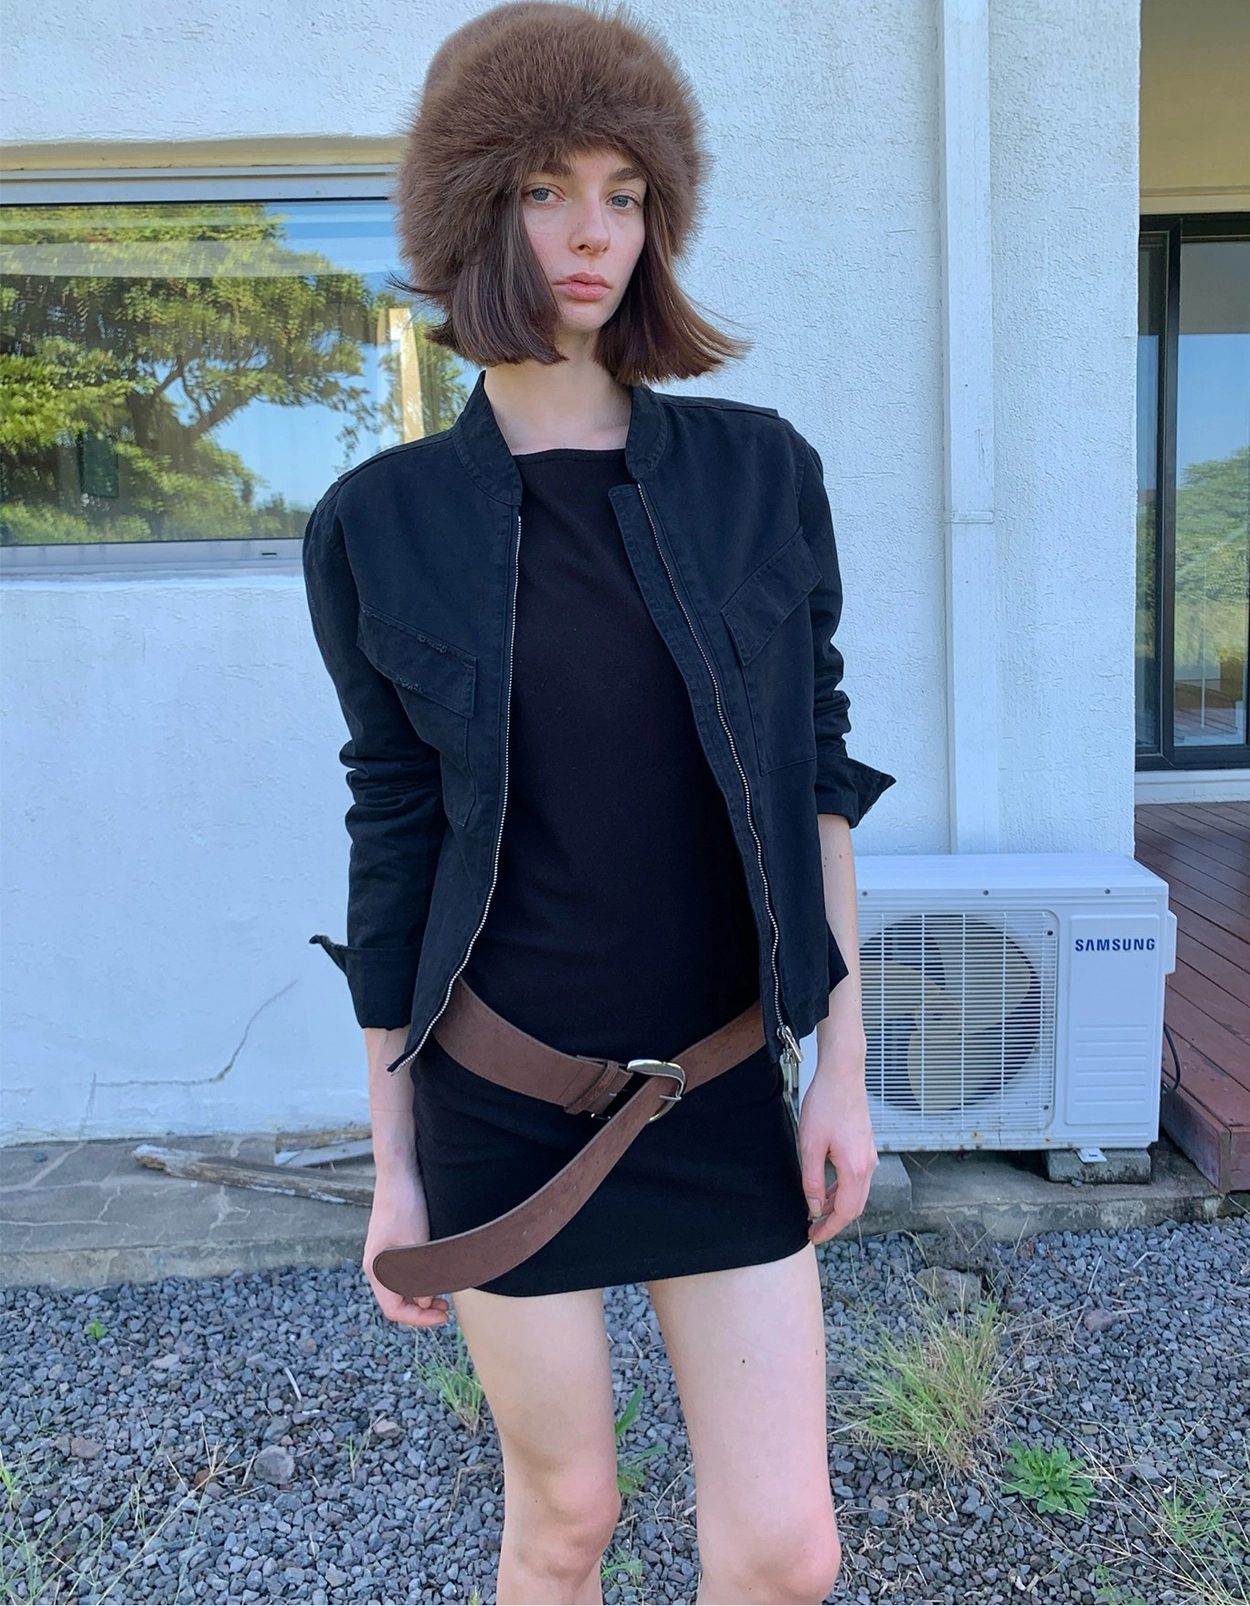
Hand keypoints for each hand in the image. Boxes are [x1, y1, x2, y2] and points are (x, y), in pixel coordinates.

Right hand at [363, 1174, 449, 1326]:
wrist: (398, 1175)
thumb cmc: (405, 1207)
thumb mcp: (416, 1244)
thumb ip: (419, 1277)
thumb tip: (424, 1301)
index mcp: (376, 1268)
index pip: (393, 1309)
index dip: (418, 1318)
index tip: (441, 1317)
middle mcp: (375, 1265)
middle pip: (395, 1300)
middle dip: (421, 1309)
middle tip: (446, 1309)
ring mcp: (382, 1255)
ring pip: (399, 1287)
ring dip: (420, 1295)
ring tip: (444, 1297)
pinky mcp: (391, 1246)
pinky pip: (402, 1273)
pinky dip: (418, 1281)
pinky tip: (435, 1277)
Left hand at [798, 1049, 877, 1244]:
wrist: (843, 1074)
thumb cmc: (826, 1105)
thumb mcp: (810, 1146)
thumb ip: (812, 1180)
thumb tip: (814, 1207)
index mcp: (856, 1169)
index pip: (846, 1212)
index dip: (830, 1228)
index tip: (814, 1237)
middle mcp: (868, 1164)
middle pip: (856, 1206)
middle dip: (835, 1221)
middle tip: (814, 1229)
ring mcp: (869, 1154)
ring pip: (857, 1192)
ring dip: (838, 1205)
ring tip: (817, 1211)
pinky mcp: (865, 1145)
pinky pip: (858, 1177)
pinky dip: (844, 1189)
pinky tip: (828, 1188)